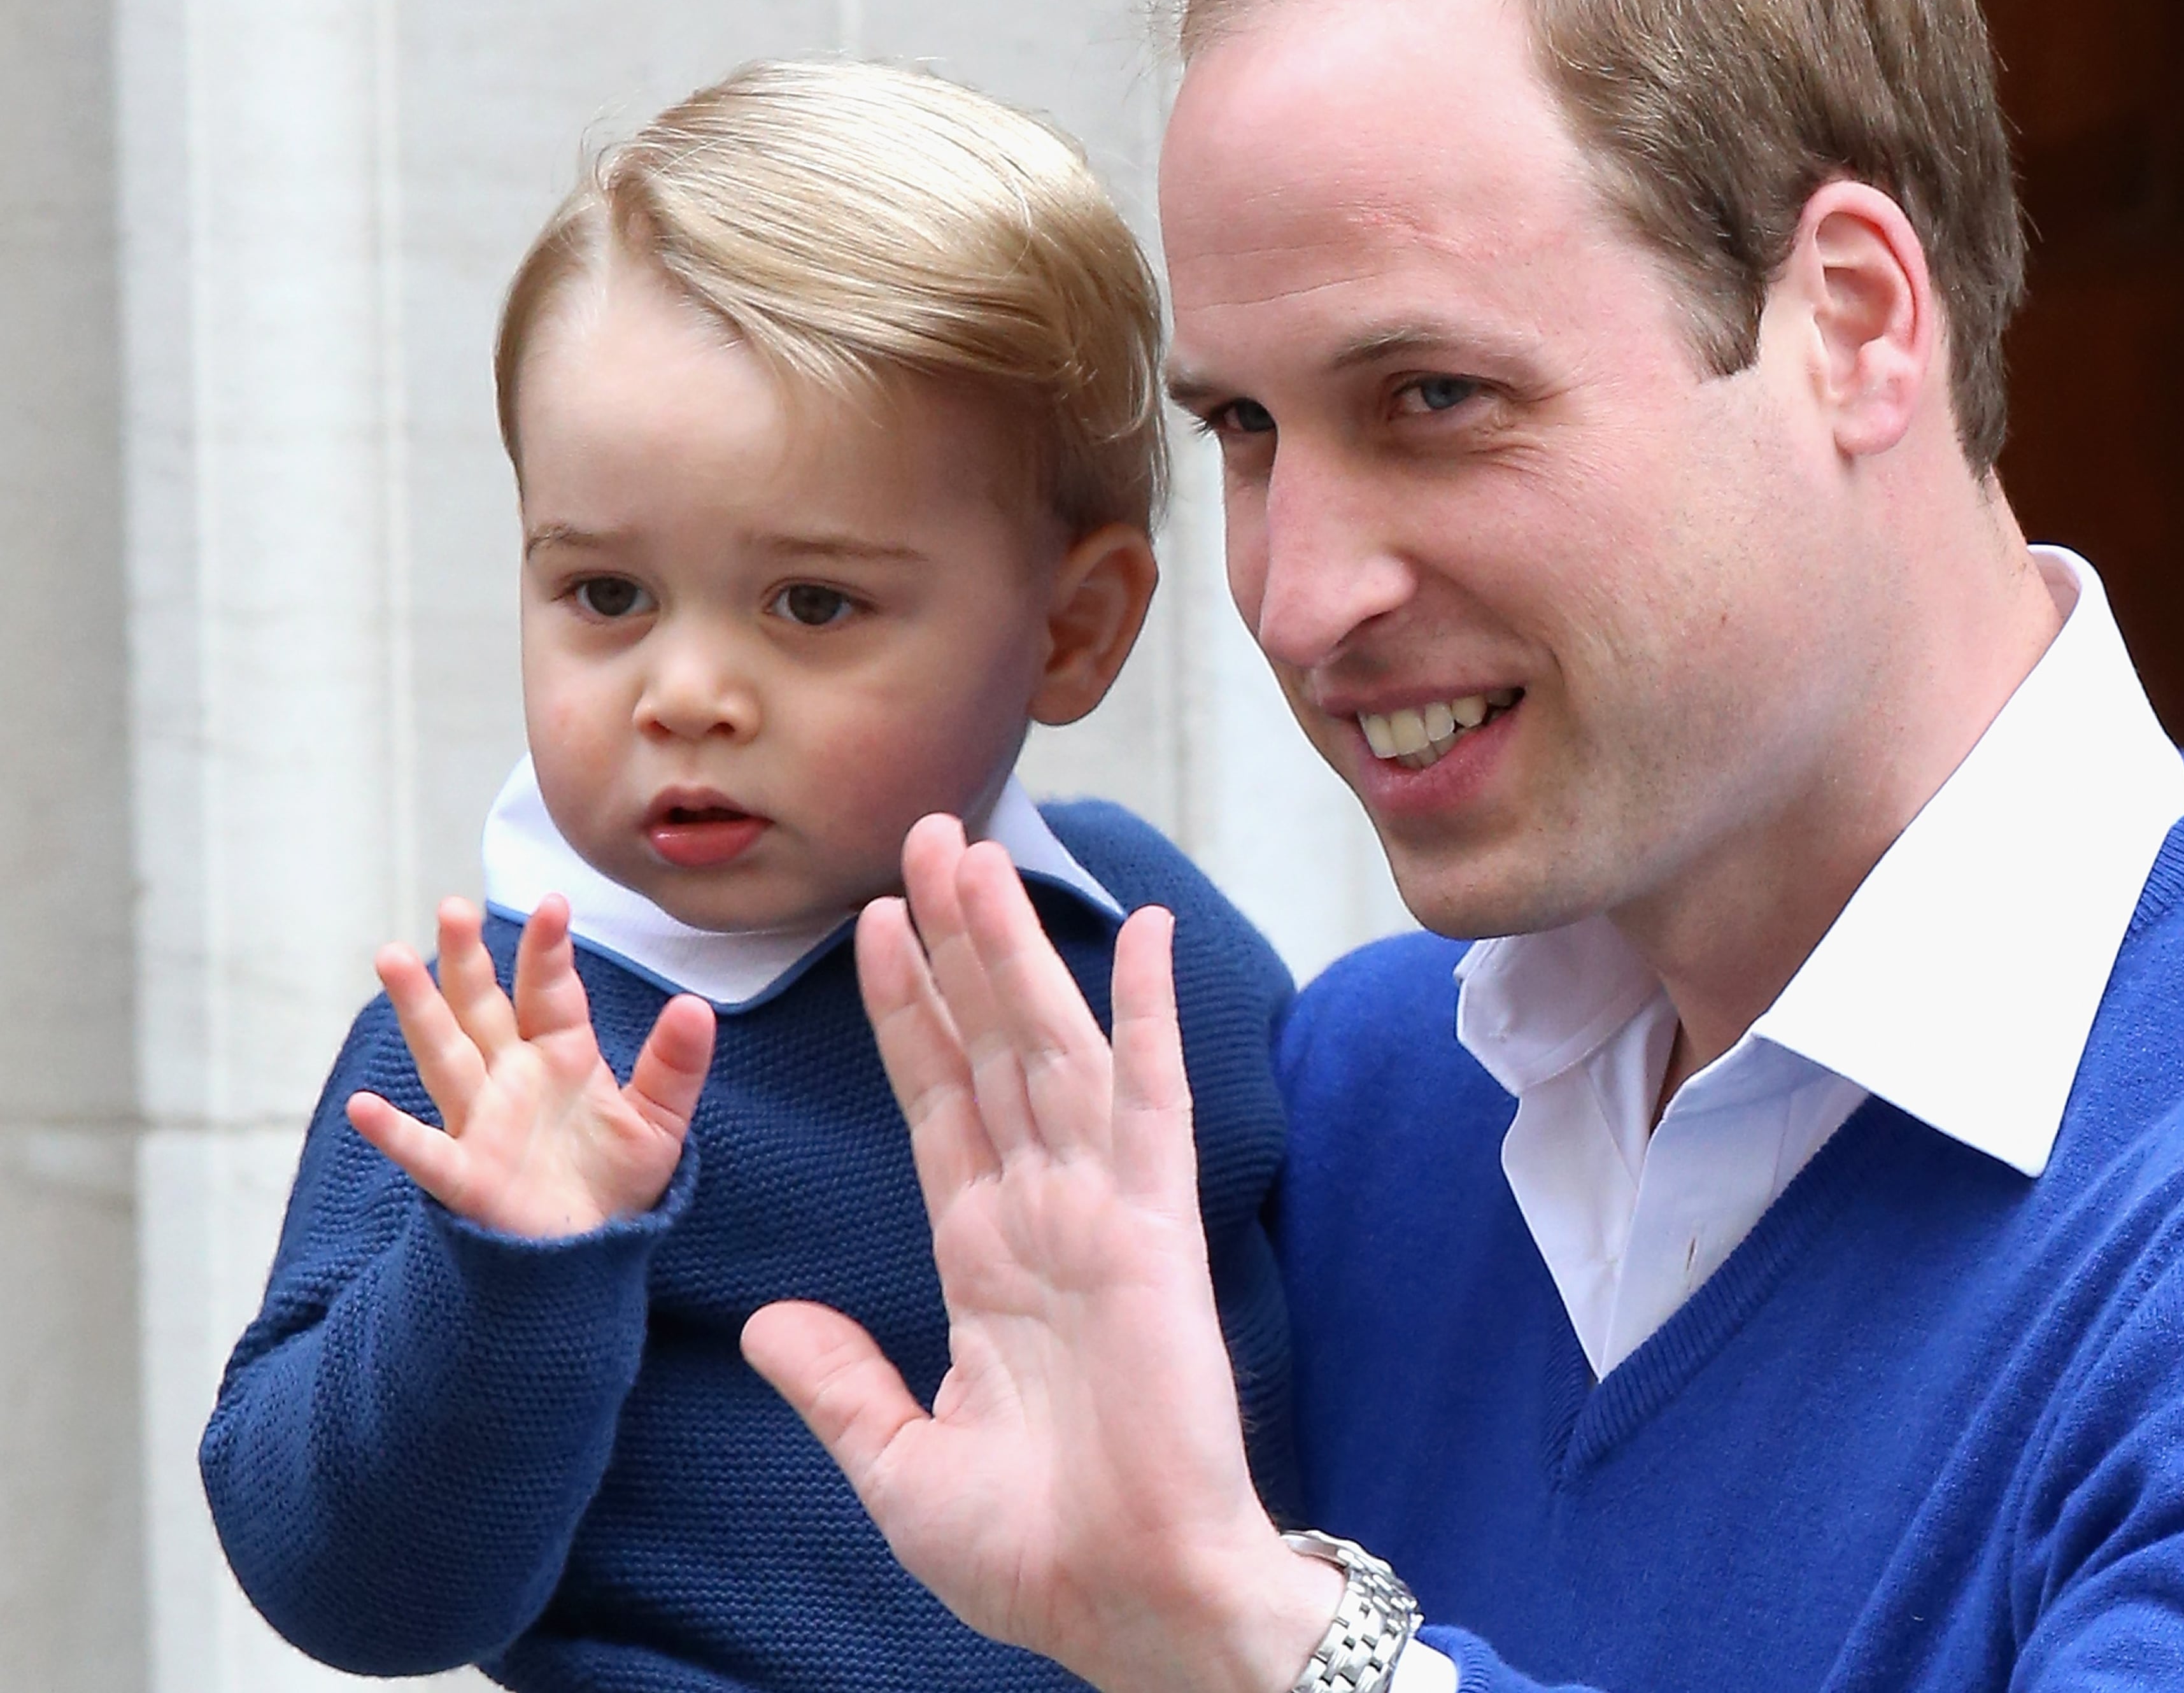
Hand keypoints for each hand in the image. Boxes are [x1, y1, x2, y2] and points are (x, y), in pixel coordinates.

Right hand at [346, 894, 714, 1238]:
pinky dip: (394, 1133)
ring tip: (390, 958)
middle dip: (466, 959)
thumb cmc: (619, 1179)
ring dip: (419, 1010)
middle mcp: (512, 1078)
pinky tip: (364, 1107)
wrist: (596, 1251)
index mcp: (561, 1055)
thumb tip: (697, 1005)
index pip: (549, 991)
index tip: (552, 903)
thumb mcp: (661, 1119)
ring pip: (444, 1056)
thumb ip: (675, 1064)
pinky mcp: (467, 1178)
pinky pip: (426, 1153)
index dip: (547, 950)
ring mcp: (482, 1123)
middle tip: (453, 908)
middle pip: (482, 1008)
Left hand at [741, 817, 1340, 1692]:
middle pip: (988, 1046)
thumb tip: (768, 1322)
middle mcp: (1040, 1215)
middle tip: (925, 839)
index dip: (904, 1013)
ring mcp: (1100, 1211)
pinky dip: (1147, 1013)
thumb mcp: (897, 1466)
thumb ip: (837, 1383)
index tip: (873, 925)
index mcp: (982, 1260)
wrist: (1127, 1604)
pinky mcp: (1154, 1228)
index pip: (936, 1102)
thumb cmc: (1031, 1554)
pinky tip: (1139, 934)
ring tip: (975, 856)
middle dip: (953, 943)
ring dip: (1013, 950)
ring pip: (1049, 1047)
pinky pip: (1150, 1099)